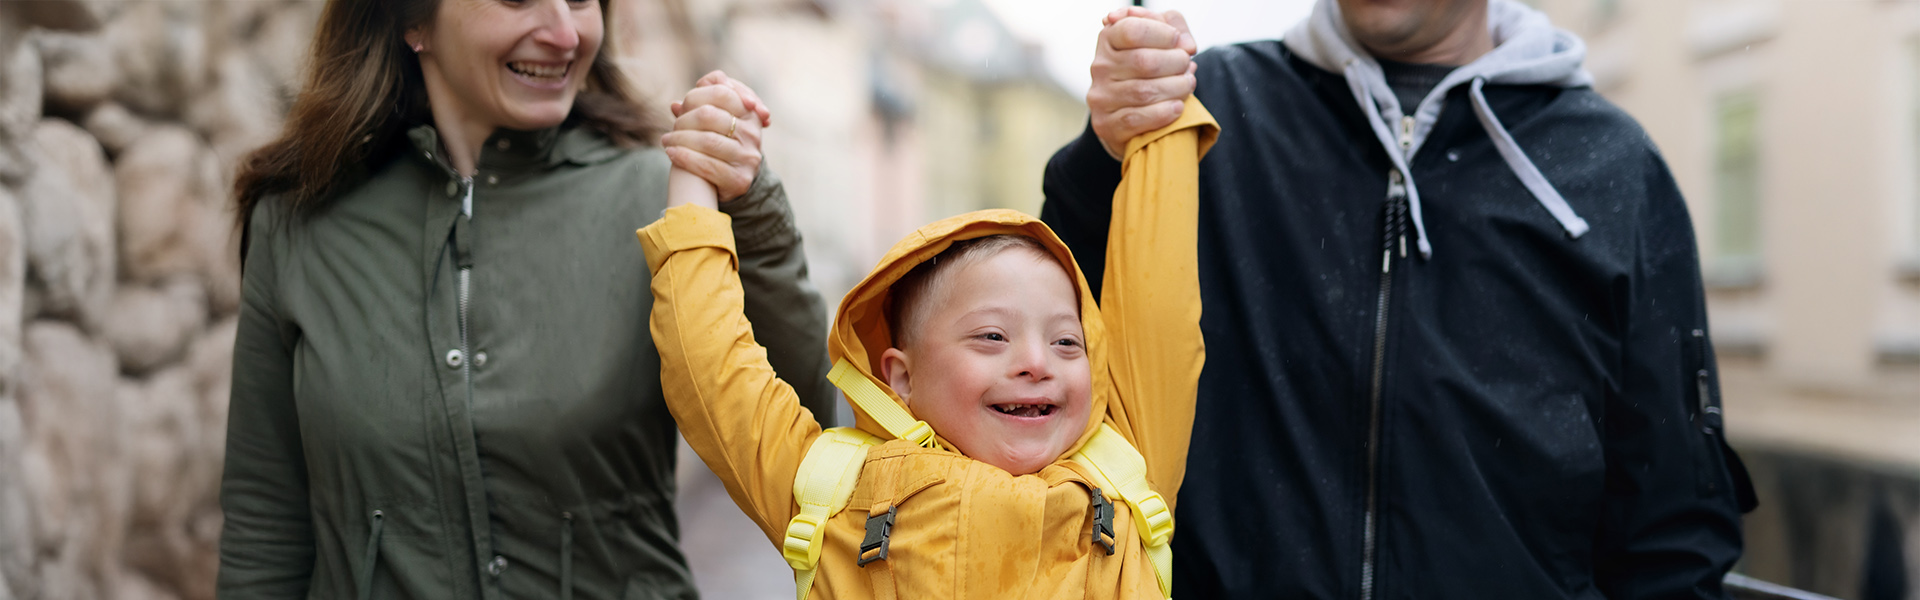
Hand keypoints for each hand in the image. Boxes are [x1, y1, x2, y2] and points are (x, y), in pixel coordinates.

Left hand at [663, 70, 772, 203]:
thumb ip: (699, 109)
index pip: (721, 92)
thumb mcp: (716, 122)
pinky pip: (707, 164)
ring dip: (679, 138)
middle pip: (709, 115)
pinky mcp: (740, 179)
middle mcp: (752, 133)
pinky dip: (684, 157)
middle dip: (684, 119)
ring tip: (666, 140)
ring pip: (707, 140)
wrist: (733, 180)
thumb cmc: (720, 144)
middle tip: (673, 125)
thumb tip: (675, 105)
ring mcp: (748, 156)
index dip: (698, 95)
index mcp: (749, 114)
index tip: (685, 104)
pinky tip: (671, 153)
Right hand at [1088, 8, 1196, 159]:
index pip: (1132, 30)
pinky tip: (1177, 107)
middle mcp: (1100, 67)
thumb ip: (1174, 28)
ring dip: (1176, 88)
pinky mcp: (1105, 125)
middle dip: (1176, 63)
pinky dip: (1163, 113)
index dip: (1163, 34)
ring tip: (1187, 86)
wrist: (1131, 116)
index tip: (1178, 42)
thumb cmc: (1150, 72)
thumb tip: (1186, 45)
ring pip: (1143, 92)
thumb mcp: (1160, 41)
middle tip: (1187, 68)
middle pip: (1143, 61)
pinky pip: (1136, 118)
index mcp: (1109, 39)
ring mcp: (1100, 97)